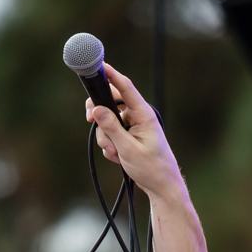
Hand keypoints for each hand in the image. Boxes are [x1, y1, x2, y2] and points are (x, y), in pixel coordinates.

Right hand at [85, 63, 184, 202]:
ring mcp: (133, 126)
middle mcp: (138, 116)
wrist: (162, 187)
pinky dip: (110, 145)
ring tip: (115, 153)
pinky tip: (118, 157)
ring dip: (106, 137)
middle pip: (111, 102)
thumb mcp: (128, 149)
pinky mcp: (128, 136)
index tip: (99, 65)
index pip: (125, 88)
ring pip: (107, 121)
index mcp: (143, 114)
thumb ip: (112, 128)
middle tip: (90, 120)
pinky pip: (111, 133)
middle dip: (99, 114)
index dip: (111, 74)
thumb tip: (96, 109)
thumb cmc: (152, 168)